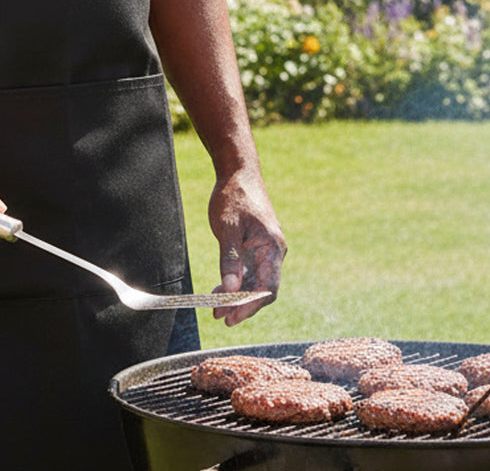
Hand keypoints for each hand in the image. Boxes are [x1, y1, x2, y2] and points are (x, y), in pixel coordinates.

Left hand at [208, 166, 285, 325]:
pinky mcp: (255, 247)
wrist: (238, 172)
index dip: (250, 306)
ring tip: (216, 311)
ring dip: (237, 297)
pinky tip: (218, 292)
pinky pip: (249, 272)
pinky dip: (235, 283)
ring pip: (255, 283)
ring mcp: (265, 250)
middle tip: (220, 318)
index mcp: (273, 247)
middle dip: (242, 305)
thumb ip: (230, 259)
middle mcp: (273, 252)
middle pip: (262, 289)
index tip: (232, 317)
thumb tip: (229, 289)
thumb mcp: (228, 228)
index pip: (268, 288)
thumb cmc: (234, 196)